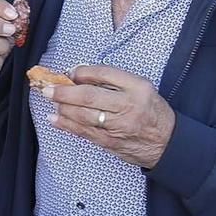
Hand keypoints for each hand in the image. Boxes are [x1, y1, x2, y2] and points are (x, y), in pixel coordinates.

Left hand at [44, 65, 176, 168]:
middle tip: (48, 88)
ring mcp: (118, 126)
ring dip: (62, 107)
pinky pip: (83, 132)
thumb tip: (80, 74)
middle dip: (64, 92)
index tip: (71, 72)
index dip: (83, 72)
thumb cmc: (152, 112)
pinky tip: (54, 119)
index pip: (105, 73)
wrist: (167, 143)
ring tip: (51, 100)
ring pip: (83, 115)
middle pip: (89, 96)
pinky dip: (66, 125)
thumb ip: (114, 80)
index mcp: (137, 87)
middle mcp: (128, 106)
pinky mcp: (110, 142)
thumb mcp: (142, 88)